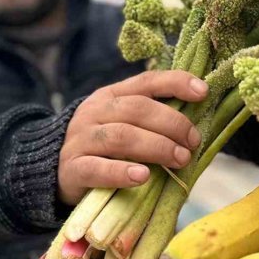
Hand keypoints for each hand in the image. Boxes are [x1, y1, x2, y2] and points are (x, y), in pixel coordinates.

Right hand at [58, 70, 207, 204]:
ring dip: (156, 147)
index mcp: (111, 96)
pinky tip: (142, 177)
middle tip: (192, 143)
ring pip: (121, 136)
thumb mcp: (124, 125)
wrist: (55, 171)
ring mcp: (81, 139)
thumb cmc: (104, 149)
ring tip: (179, 160)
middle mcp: (94, 112)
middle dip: (172, 124)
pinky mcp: (72, 168)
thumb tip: (197, 124)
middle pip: (137, 109)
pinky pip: (97, 168)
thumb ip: (152, 120)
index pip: (146, 81)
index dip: (175, 83)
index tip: (203, 92)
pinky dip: (122, 172)